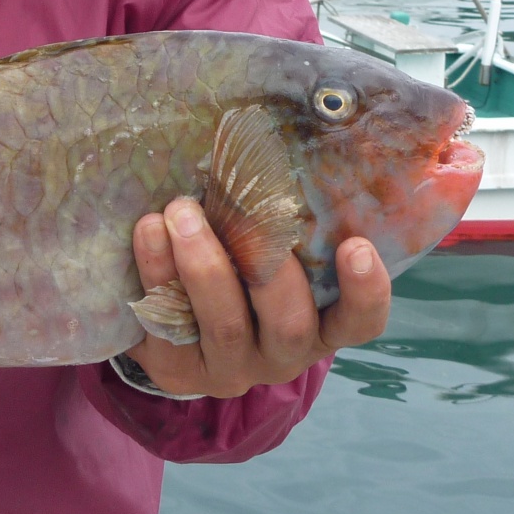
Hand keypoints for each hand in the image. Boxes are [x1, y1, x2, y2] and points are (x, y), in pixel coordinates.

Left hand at [125, 197, 390, 398]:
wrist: (172, 322)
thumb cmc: (235, 267)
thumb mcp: (268, 251)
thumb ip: (282, 222)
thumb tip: (272, 144)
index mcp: (318, 325)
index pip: (359, 323)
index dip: (365, 291)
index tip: (355, 244)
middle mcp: (281, 353)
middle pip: (290, 325)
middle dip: (267, 266)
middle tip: (245, 207)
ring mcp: (230, 367)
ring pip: (225, 326)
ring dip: (203, 264)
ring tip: (179, 211)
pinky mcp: (178, 369)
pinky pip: (169, 328)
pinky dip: (158, 272)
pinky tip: (148, 231)